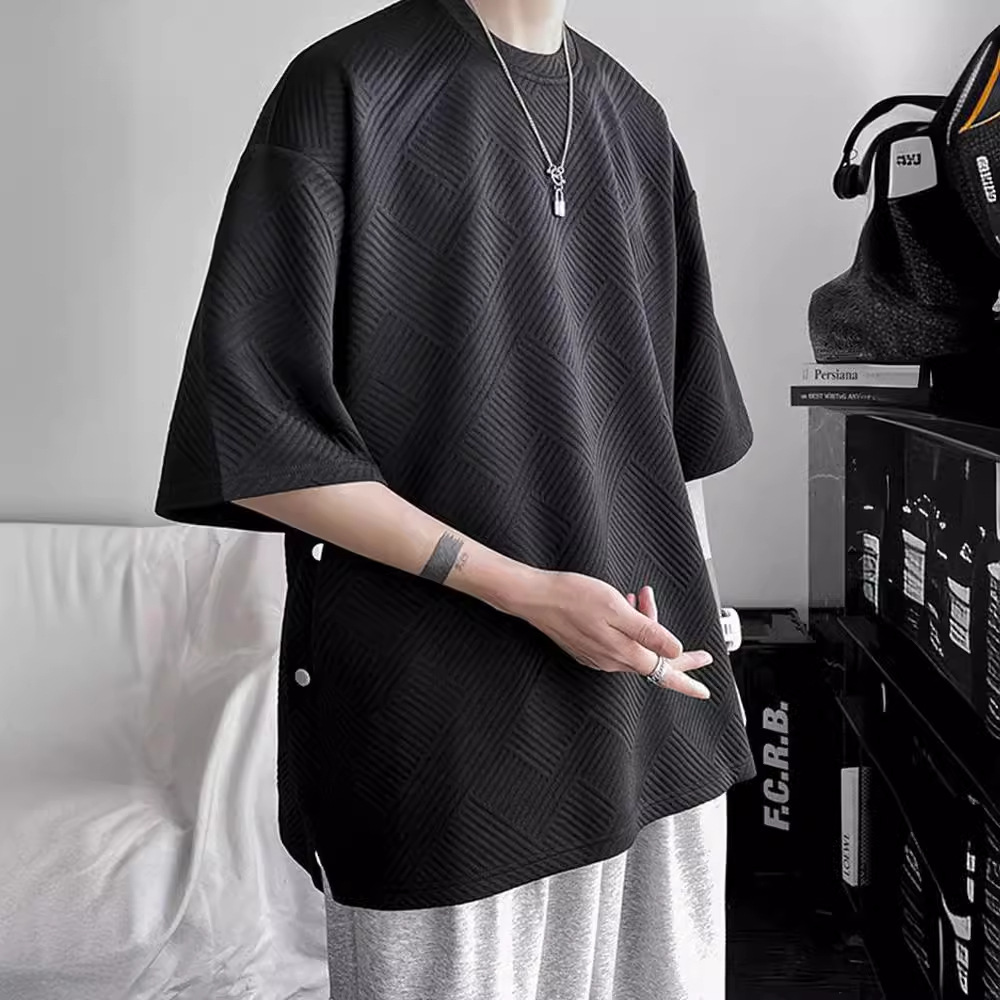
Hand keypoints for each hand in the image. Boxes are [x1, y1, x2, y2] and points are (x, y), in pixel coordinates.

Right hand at [512, 570, 712, 698]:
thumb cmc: (573, 597)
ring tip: (634, 595)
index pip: (664, 673)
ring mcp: (598, 656)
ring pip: (633, 645)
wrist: (535, 597)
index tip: (704, 690)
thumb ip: (648, 632)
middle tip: (651, 600)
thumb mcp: (617, 608)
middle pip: (650, 655)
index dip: (688, 679)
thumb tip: (674, 652)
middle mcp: (612, 660)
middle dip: (659, 631)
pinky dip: (625, 625)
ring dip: (641, 621)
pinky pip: (617, 642)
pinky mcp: (587, 649)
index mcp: (624, 653)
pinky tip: (619, 605)